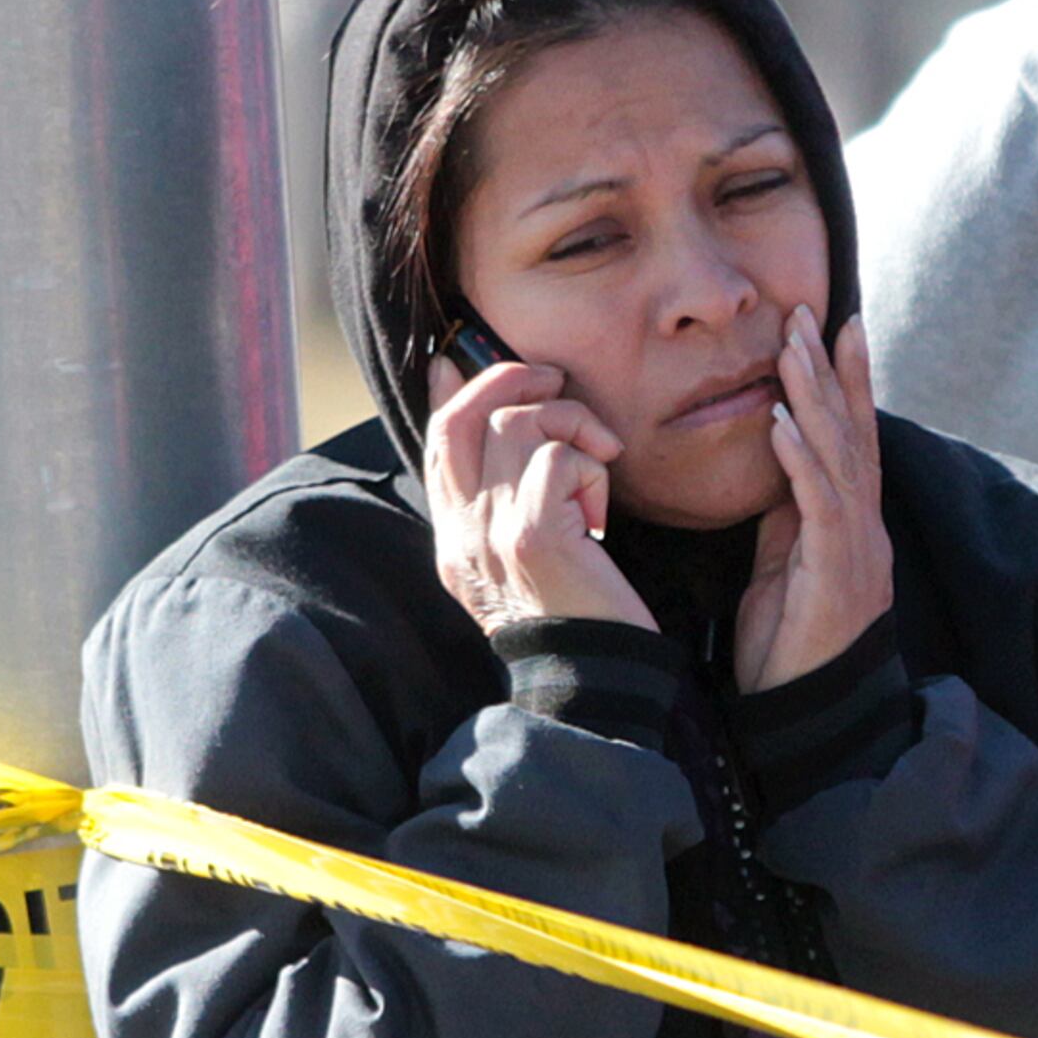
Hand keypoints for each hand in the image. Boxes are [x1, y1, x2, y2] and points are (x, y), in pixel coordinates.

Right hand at [423, 354, 654, 634]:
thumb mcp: (524, 557)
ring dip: (574, 427)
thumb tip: (504, 444)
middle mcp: (461, 532)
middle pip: (467, 418)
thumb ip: (502, 501)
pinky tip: (601, 514)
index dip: (451, 393)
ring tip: (599, 465)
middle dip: (513, 382)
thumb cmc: (576, 613)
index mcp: (454, 538)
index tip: (457, 361)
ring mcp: (491, 531)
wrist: (592, 676)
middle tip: (557, 388)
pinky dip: (592, 469)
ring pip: (520, 425)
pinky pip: (559, 458)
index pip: (436, 443)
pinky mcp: (532, 534)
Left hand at [734, 311, 893, 693]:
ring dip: (815, 398)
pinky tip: (782, 424)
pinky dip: (802, 460)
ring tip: (793, 348)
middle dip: (832, 369)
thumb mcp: (783, 567)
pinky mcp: (838, 573)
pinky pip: (821, 505)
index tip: (838, 326)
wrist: (806, 718)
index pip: (853, 438)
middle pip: (854, 433)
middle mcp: (864, 527)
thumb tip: (778, 461)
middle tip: (808, 312)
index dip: (848, 380)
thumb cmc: (790, 650)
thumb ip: (787, 515)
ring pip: (840, 458)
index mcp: (852, 525)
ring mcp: (857, 548)